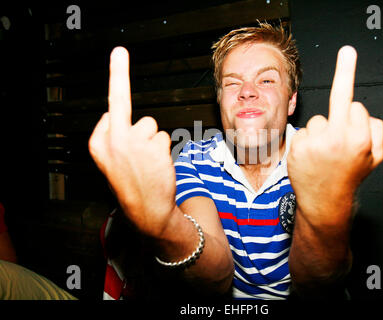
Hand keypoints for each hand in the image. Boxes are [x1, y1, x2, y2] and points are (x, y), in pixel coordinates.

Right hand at [89, 47, 175, 236]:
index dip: (119, 98)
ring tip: (147, 163)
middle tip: (118, 51)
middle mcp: (113, 138)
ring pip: (151, 125)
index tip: (117, 53)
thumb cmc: (130, 184)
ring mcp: (135, 141)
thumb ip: (110, 135)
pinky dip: (163, 149)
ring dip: (152, 141)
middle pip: (126, 107)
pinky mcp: (156, 146)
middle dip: (121, 79)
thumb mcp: (108, 160)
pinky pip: (164, 137)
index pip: (112, 107)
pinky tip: (157, 165)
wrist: (146, 210)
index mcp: (97, 142)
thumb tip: (113, 113)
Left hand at [287, 46, 382, 226]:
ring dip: (319, 132)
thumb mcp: (375, 158)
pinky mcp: (297, 147)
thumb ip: (375, 132)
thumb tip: (362, 110)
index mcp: (360, 138)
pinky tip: (309, 158)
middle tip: (348, 51)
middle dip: (345, 72)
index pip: (355, 105)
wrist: (324, 202)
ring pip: (317, 120)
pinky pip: (302, 131)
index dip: (353, 114)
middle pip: (339, 98)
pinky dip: (305, 141)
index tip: (351, 84)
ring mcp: (316, 142)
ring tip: (322, 155)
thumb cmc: (349, 177)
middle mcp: (338, 137)